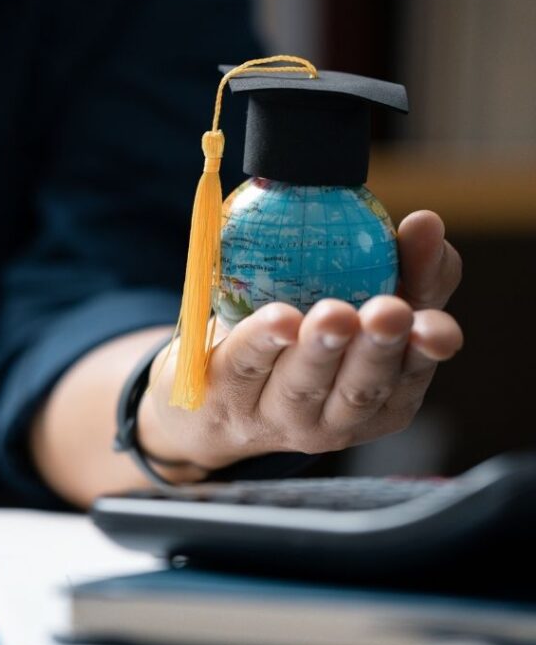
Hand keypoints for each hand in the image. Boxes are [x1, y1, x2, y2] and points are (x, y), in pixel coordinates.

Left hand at [138, 210, 463, 472]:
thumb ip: (405, 270)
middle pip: (360, 389)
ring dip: (321, 348)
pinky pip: (247, 363)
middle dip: (376, 350)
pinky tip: (279, 318)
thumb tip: (427, 223)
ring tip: (334, 315)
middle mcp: (335, 420)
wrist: (209, 397)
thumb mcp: (359, 304)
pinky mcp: (225, 396)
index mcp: (381, 398)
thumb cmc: (301, 341)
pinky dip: (264, 340)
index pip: (410, 375)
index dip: (427, 349)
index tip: (435, 325)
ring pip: (303, 384)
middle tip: (389, 313)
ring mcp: (277, 416)